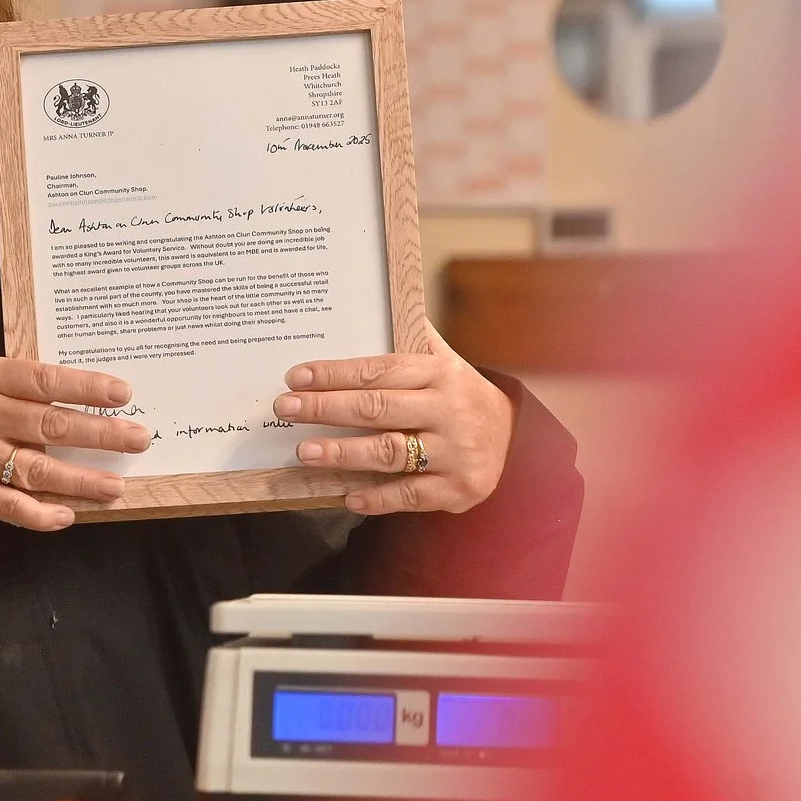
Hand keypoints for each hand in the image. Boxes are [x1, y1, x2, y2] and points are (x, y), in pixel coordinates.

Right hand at [0, 358, 150, 531]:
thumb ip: (17, 388)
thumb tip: (79, 401)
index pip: (44, 380)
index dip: (85, 388)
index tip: (123, 394)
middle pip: (49, 424)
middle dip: (100, 434)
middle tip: (138, 439)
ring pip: (37, 469)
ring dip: (81, 480)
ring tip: (116, 487)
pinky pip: (9, 505)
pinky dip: (39, 514)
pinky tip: (67, 517)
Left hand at [273, 328, 513, 514]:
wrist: (515, 438)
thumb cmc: (461, 396)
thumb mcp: (445, 362)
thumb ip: (412, 339)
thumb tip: (377, 302)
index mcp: (440, 374)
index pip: (379, 371)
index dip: (335, 374)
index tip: (296, 377)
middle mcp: (449, 410)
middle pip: (378, 409)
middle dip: (326, 408)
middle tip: (286, 408)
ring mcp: (455, 451)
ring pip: (390, 452)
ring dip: (343, 453)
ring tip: (305, 452)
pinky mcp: (458, 488)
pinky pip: (410, 495)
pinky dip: (377, 498)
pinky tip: (347, 496)